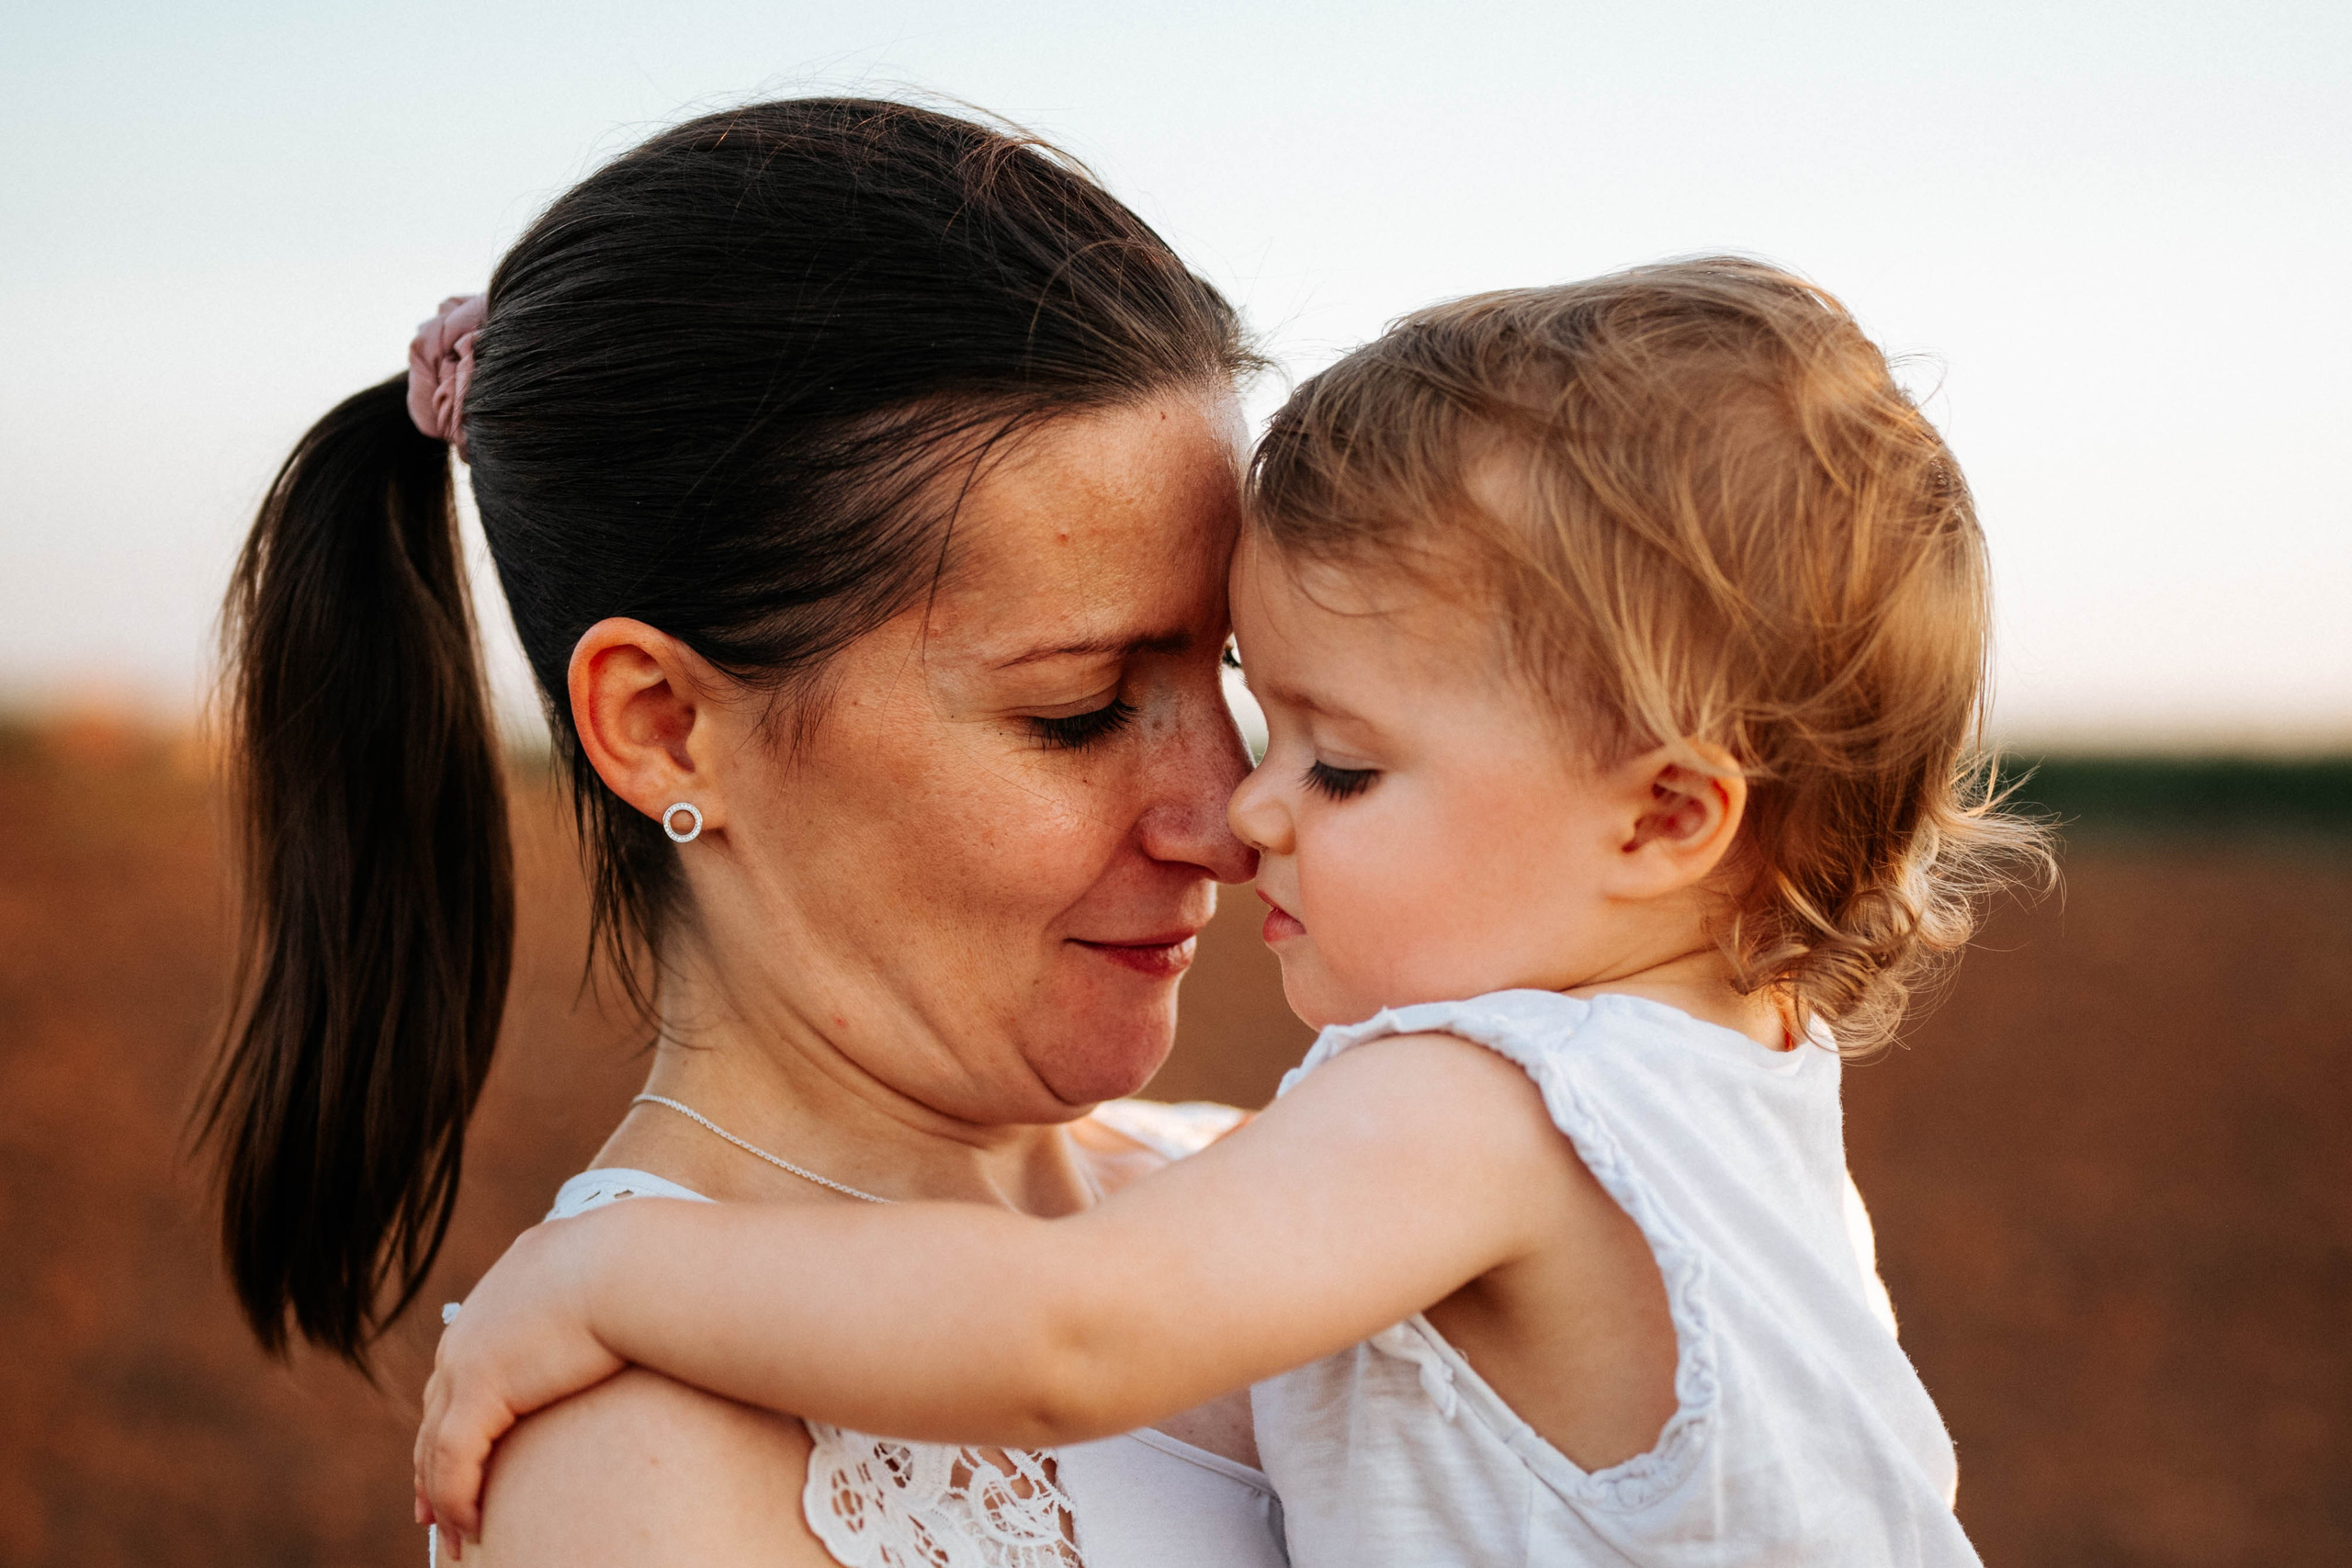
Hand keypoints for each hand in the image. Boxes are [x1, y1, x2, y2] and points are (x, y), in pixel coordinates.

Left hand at [413, 1213, 630, 1552]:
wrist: (637, 1264)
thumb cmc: (647, 1267)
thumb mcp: (610, 1277)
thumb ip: (602, 1296)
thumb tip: (636, 1307)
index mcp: (502, 1292)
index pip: (464, 1364)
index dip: (455, 1414)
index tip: (454, 1453)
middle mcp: (472, 1325)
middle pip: (437, 1408)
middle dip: (431, 1464)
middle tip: (430, 1511)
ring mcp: (468, 1356)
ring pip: (436, 1444)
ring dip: (441, 1496)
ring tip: (456, 1537)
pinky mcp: (480, 1387)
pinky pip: (454, 1461)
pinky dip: (456, 1500)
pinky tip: (470, 1530)